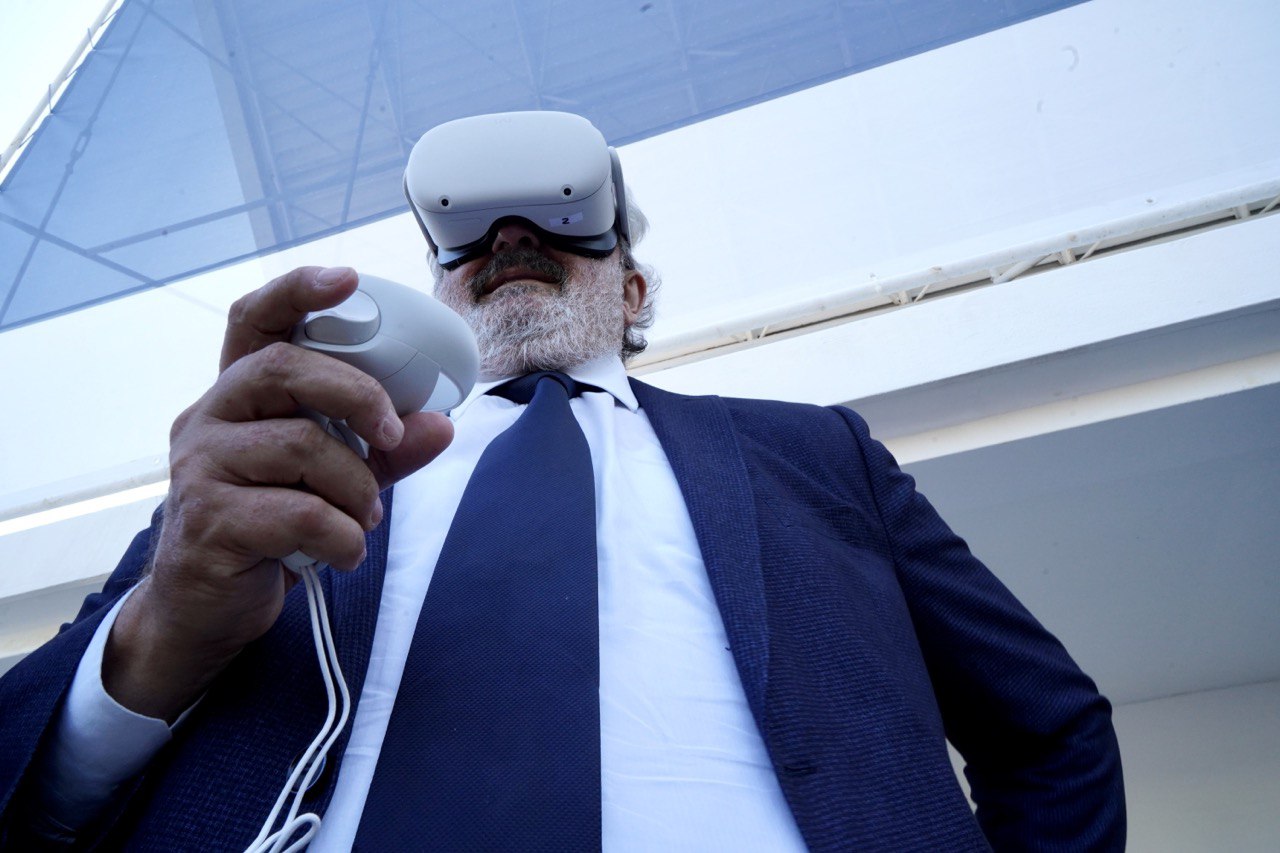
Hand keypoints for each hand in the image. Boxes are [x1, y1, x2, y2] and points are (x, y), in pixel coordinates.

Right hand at [103, 267, 454, 720]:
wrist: (205, 610)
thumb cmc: (268, 529)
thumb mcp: (333, 480)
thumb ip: (383, 451)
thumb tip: (440, 424)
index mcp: (239, 395)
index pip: (255, 321)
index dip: (298, 291)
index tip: (348, 278)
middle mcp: (209, 419)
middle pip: (282, 369)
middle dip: (355, 394)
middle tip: (393, 433)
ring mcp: (200, 469)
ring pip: (299, 447)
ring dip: (356, 486)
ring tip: (364, 516)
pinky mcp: (208, 523)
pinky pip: (298, 513)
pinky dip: (341, 535)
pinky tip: (344, 551)